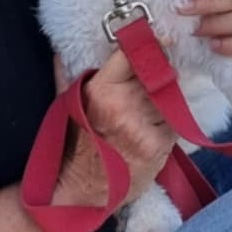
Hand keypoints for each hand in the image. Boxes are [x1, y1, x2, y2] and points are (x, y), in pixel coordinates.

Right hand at [54, 50, 174, 206]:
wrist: (79, 192)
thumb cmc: (73, 148)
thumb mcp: (66, 107)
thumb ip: (66, 76)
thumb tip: (58, 52)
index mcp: (100, 89)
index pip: (132, 55)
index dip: (151, 45)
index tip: (165, 39)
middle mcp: (122, 104)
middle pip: (157, 75)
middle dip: (159, 79)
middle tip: (153, 89)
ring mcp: (141, 125)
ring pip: (169, 99)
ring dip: (164, 105)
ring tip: (144, 120)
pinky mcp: (157, 145)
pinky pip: (174, 124)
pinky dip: (168, 128)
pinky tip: (151, 137)